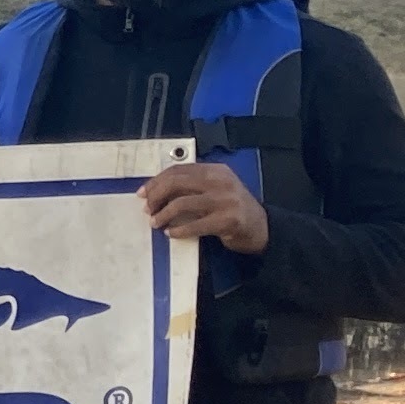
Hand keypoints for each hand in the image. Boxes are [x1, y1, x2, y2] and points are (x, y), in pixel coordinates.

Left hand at [140, 158, 269, 256]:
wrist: (261, 227)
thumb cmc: (232, 208)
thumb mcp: (216, 189)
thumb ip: (193, 185)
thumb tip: (156, 191)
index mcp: (215, 170)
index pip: (178, 170)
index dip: (156, 181)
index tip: (143, 193)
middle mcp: (220, 181)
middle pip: (176, 183)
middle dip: (156, 196)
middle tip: (147, 209)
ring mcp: (225, 200)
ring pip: (182, 203)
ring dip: (163, 214)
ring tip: (155, 223)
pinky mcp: (227, 220)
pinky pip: (194, 224)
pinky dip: (178, 230)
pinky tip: (171, 233)